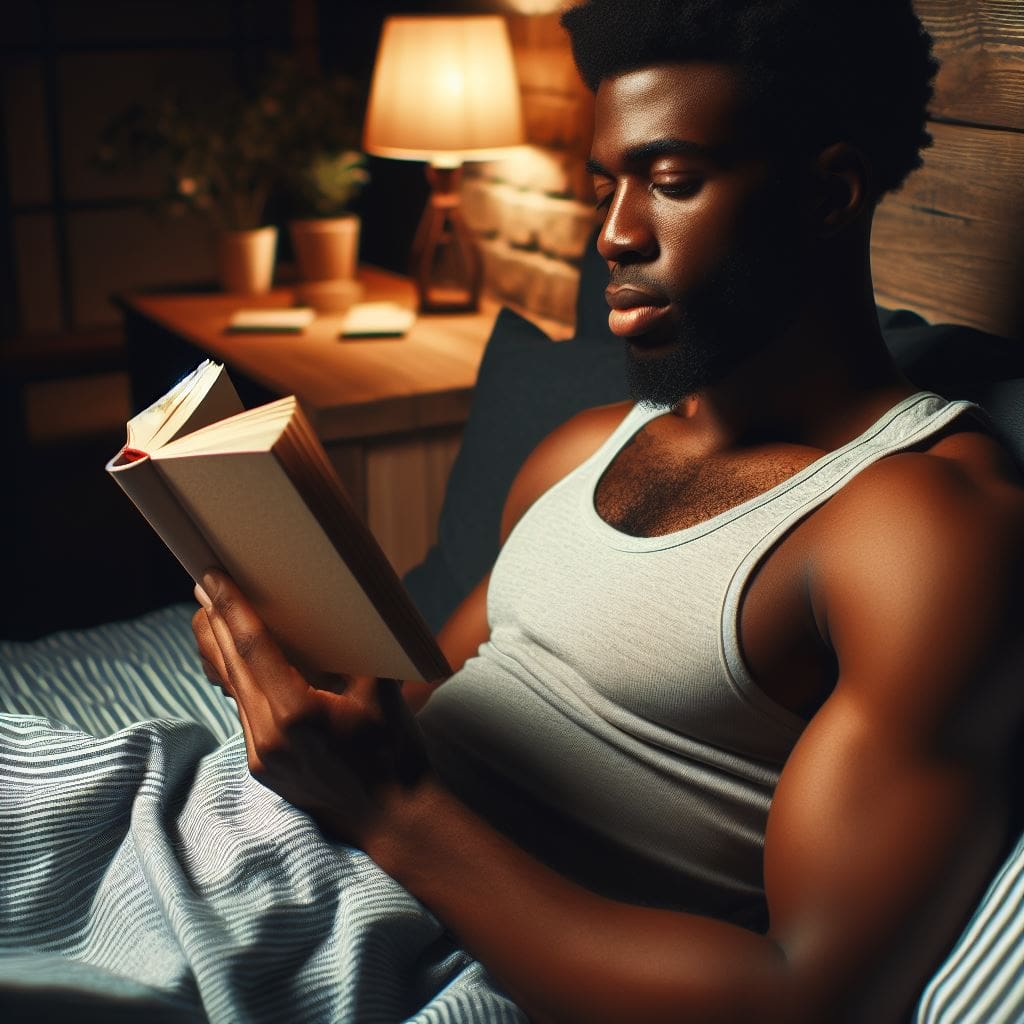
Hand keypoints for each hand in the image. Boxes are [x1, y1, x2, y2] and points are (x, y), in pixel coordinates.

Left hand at [191, 569, 431, 846]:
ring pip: (232, 691)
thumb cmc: (395, 751)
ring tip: (214, 617)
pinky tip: (240, 664)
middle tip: (203, 587)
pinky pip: (243, 714)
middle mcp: (267, 736)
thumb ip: (352, 653)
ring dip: (222, 652)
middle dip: (214, 623)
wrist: (394, 820)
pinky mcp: (262, 768)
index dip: (230, 608)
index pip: (251, 648)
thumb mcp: (380, 692)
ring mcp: (261, 756)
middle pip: (229, 666)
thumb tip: (339, 615)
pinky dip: (239, 682)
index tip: (212, 579)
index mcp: (296, 712)